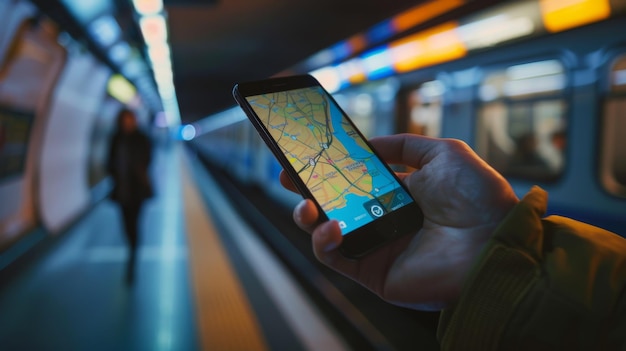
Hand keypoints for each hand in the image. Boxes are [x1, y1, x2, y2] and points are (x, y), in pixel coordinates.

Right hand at [280, 134, 518, 309]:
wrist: (494, 241)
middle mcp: (382, 219)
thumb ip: (404, 145)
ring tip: (305, 203)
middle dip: (306, 189)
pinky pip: (336, 259)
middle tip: (288, 172)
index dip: (328, 167)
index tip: (307, 152)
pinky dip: (324, 242)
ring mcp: (376, 246)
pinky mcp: (373, 272)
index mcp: (397, 193)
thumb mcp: (443, 153)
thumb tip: (369, 143)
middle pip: (333, 205)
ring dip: (307, 216)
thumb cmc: (478, 197)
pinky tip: (332, 226)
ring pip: (326, 233)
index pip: (353, 179)